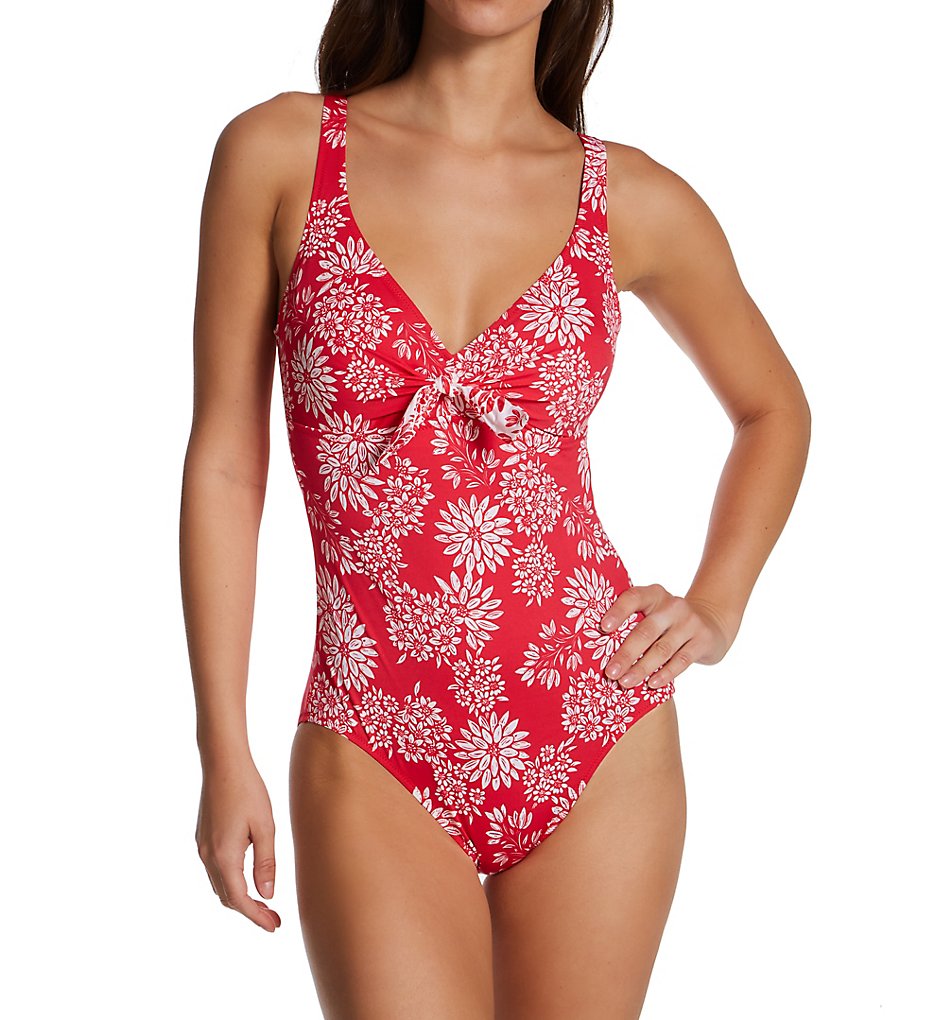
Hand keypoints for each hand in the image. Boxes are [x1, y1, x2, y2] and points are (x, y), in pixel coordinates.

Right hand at [195, 761, 281, 932]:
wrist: (222, 763)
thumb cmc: (248, 790)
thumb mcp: (265, 827)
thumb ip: (265, 862)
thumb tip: (267, 894)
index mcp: (224, 856)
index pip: (240, 899)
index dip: (257, 917)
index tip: (274, 926)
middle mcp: (207, 856)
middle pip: (227, 897)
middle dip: (249, 911)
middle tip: (273, 918)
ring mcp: (201, 847)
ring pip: (219, 884)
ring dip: (239, 897)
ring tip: (263, 902)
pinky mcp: (202, 838)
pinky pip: (215, 870)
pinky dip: (230, 881)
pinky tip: (247, 878)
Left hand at [599, 583, 738, 689]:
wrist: (710, 624)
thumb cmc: (666, 623)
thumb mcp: (652, 613)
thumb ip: (632, 622)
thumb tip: (595, 646)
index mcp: (654, 594)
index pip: (633, 598)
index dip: (618, 611)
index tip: (603, 628)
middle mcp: (672, 605)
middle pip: (645, 630)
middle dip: (626, 653)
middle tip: (610, 672)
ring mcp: (690, 622)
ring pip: (662, 649)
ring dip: (642, 668)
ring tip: (625, 683)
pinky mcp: (703, 640)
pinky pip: (681, 660)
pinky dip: (665, 674)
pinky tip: (651, 684)